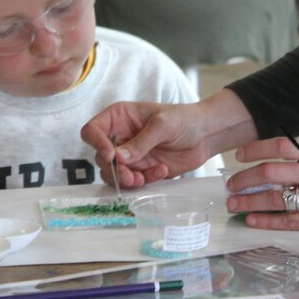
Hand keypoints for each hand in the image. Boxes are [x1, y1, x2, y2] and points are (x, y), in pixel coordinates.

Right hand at [81, 102, 207, 187]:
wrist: (205, 135)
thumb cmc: (183, 119)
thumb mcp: (162, 125)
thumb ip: (140, 142)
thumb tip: (119, 158)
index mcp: (119, 117)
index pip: (93, 130)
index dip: (97, 144)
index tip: (111, 156)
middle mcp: (120, 137)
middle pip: (101, 157)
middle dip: (114, 169)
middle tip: (130, 175)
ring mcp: (130, 155)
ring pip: (113, 174)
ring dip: (126, 180)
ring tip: (143, 179)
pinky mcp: (141, 169)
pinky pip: (133, 181)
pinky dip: (144, 181)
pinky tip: (161, 172)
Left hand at [225, 137, 298, 229]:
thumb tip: (274, 155)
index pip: (280, 146)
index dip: (255, 149)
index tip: (239, 154)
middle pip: (272, 173)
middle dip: (246, 179)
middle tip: (231, 184)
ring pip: (277, 198)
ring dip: (251, 201)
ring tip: (234, 203)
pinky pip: (292, 221)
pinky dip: (269, 220)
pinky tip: (253, 220)